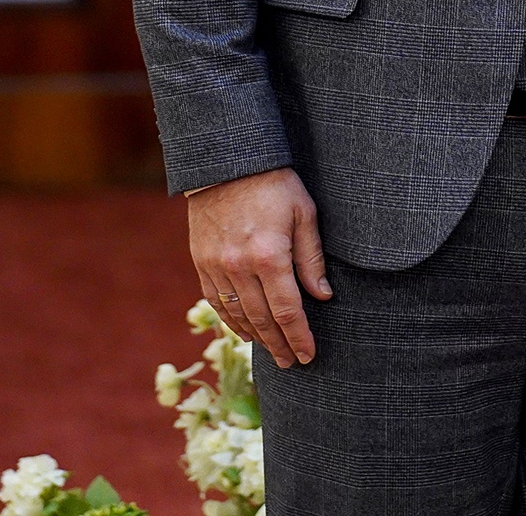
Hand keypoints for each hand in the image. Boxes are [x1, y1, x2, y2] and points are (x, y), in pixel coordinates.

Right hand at [188, 167, 332, 368]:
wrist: (226, 162)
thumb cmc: (274, 183)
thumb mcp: (304, 213)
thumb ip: (311, 258)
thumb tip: (323, 296)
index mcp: (270, 256)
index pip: (288, 311)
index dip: (299, 337)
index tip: (309, 355)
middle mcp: (240, 267)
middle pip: (262, 320)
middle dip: (279, 345)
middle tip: (292, 363)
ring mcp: (217, 266)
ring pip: (237, 315)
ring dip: (255, 338)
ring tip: (271, 352)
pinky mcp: (201, 261)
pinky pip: (216, 301)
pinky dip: (231, 320)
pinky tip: (243, 331)